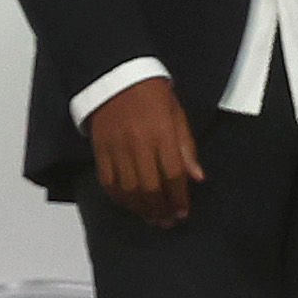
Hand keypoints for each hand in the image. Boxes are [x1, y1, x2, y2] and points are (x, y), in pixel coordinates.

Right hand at [88, 77, 201, 231]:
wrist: (116, 75)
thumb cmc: (152, 93)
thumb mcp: (177, 114)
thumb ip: (187, 147)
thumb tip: (197, 178)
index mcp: (161, 133)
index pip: (173, 174)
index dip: (178, 197)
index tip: (183, 212)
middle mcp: (138, 143)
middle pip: (150, 187)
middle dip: (160, 209)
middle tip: (167, 222)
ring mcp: (116, 148)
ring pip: (128, 189)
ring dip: (140, 208)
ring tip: (151, 218)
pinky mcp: (100, 150)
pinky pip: (107, 181)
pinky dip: (118, 198)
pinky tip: (129, 205)